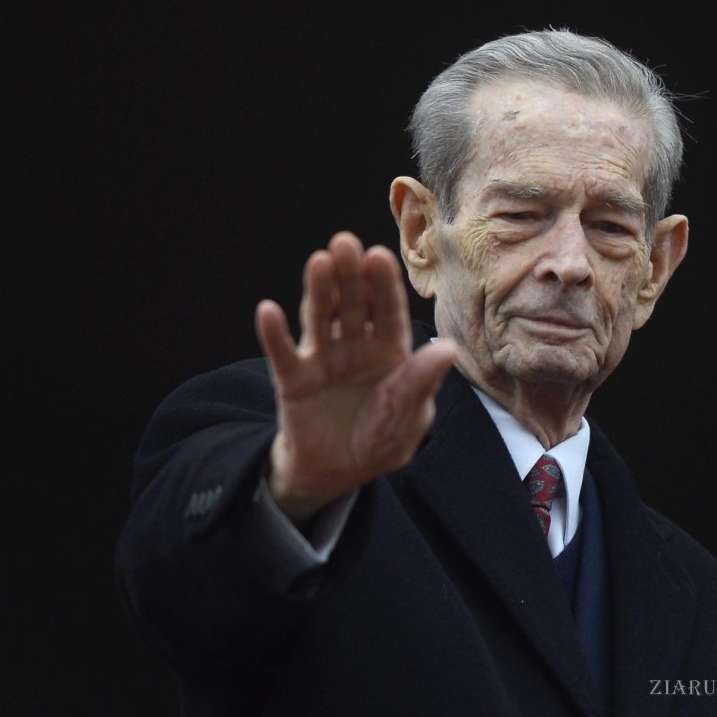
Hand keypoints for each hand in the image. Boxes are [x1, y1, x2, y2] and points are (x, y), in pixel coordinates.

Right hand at [255, 232, 456, 525]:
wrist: (338, 474)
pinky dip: (274, 333)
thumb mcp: (407, 417)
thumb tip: (448, 348)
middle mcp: (355, 345)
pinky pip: (283, 354)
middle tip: (345, 242)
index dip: (383, 284)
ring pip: (320, 318)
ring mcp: (323, 358)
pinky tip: (268, 311)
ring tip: (318, 262)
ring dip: (318, 290)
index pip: (387, 311)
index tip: (379, 255)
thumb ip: (421, 383)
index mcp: (389, 350)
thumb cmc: (380, 440)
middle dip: (350, 274)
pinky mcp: (293, 379)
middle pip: (352, 304)